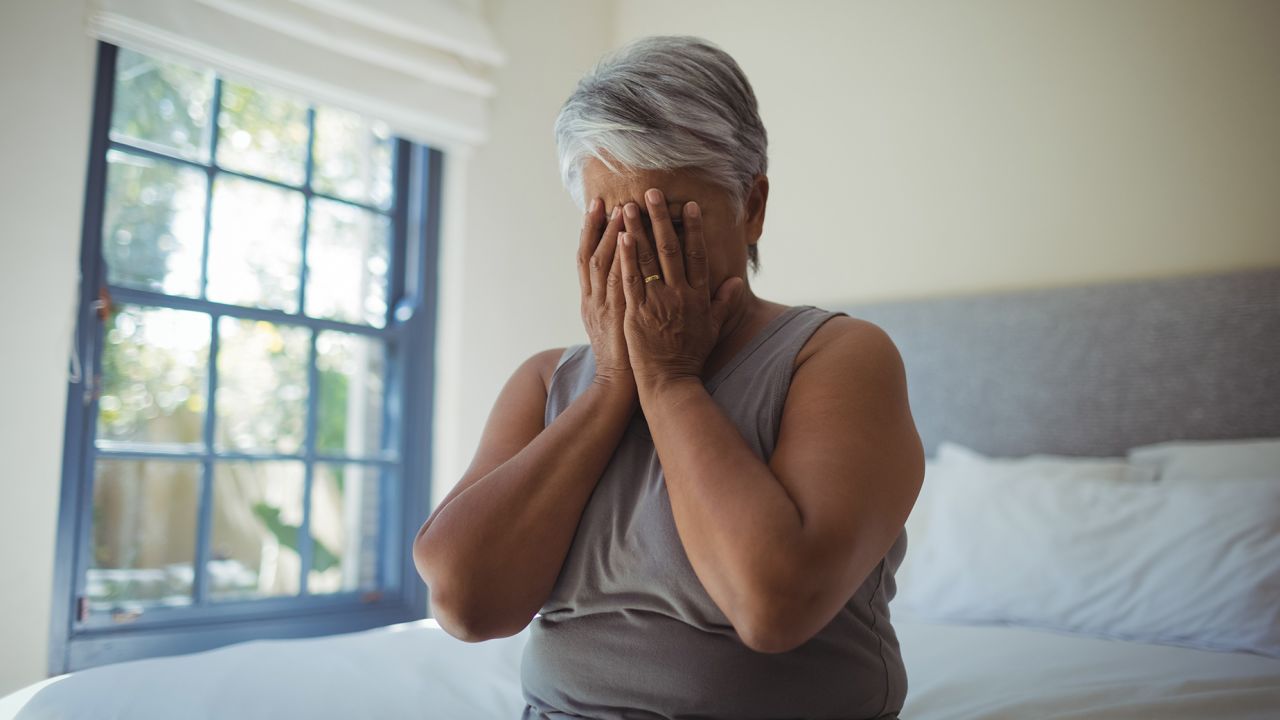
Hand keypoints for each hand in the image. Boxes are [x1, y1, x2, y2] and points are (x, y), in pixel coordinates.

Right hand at [578, 198, 634, 392]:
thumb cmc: (623, 356)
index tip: (598, 204)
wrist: (619, 384)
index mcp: (592, 300)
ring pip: (605, 264)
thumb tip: (625, 277)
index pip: (588, 258)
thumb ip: (617, 299)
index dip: (591, 230)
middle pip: (593, 255)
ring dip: (613, 236)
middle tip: (607, 198)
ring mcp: (606, 307)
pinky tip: (628, 240)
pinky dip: (623, 261)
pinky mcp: (621, 315)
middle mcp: (594, 300)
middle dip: (599, 226)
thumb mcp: (612, 324)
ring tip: (623, 209)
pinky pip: (620, 283)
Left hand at [617, 188, 743, 389]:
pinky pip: (631, 279)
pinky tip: (620, 237)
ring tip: (628, 206)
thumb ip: (724, 303)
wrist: (671, 381)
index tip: (690, 206)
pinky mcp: (637, 312)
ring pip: (647, 259)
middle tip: (652, 192)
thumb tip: (735, 282)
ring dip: (637, 230)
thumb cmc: (691, 355)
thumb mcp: (714, 328)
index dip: (694, 229)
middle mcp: (680, 295)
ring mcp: (658, 302)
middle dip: (661, 218)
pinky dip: (626, 257)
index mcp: (698, 296)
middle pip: (670, 249)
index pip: (697, 255)